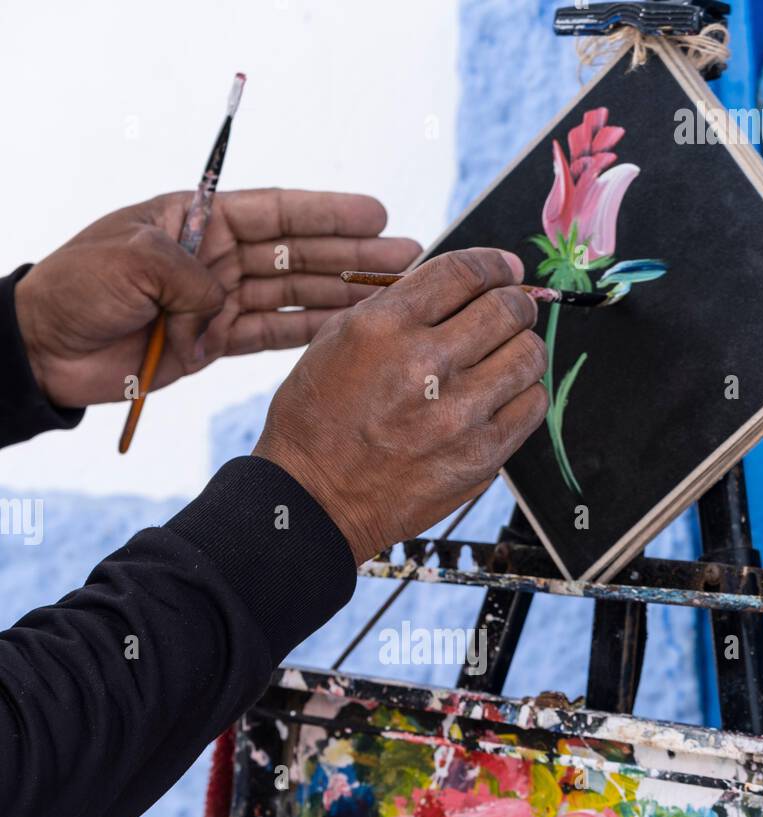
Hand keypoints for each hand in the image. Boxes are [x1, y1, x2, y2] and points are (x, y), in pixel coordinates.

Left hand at [13, 190, 419, 408]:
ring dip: (343, 295)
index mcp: (196, 220)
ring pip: (293, 296)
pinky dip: (309, 334)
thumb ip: (187, 274)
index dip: (327, 213)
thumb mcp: (128, 259)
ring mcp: (217, 302)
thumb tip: (223, 302)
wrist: (47, 350)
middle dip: (352, 255)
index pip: (274, 212)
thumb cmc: (76, 288)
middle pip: (297, 254)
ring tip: (393, 293)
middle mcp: (214, 258)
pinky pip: (272, 335)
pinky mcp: (213, 344)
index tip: (376, 212)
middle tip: (406, 257)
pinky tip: (349, 330)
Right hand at [255, 248, 548, 563]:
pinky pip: (532, 405)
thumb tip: (456, 286)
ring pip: (529, 355)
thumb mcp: (337, 340)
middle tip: (511, 309)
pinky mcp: (481, 455)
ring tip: (507, 354)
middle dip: (515, 301)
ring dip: (523, 347)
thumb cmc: (319, 421)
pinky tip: (503, 396)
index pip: (465, 272)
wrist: (316, 499)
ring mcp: (459, 414)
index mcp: (385, 327)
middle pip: (507, 309)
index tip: (505, 269)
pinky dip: (524, 393)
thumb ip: (396, 307)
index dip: (495, 264)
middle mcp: (426, 366)